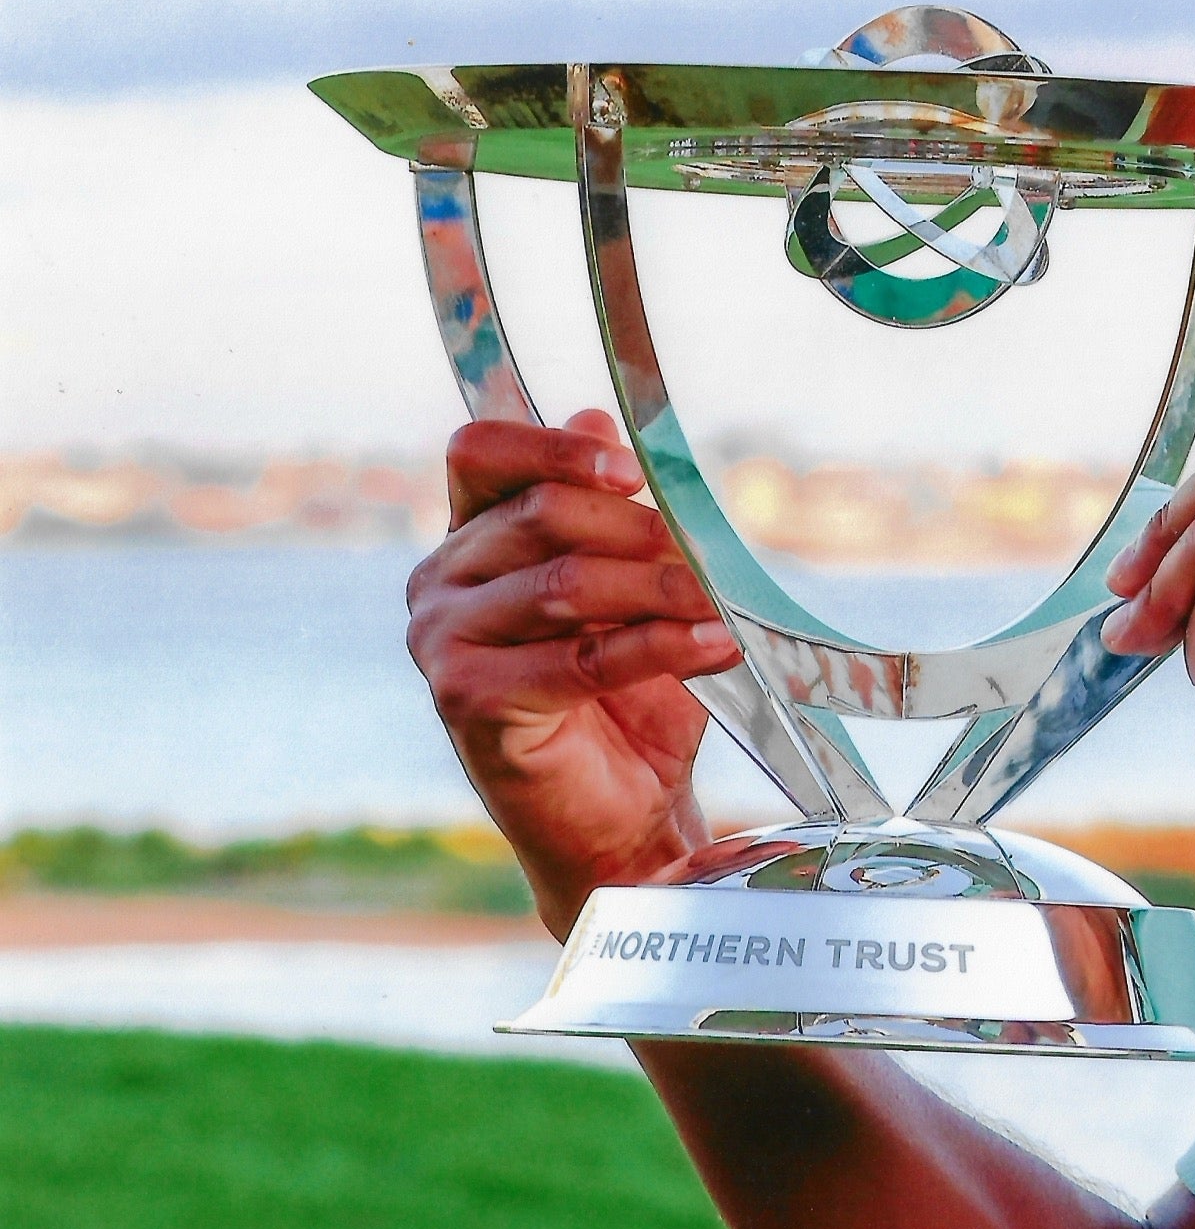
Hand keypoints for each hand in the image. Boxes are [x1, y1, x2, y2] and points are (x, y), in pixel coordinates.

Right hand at [402, 410, 738, 932]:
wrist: (625, 812)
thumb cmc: (630, 696)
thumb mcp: (635, 587)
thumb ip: (613, 511)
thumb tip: (594, 416)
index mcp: (470, 538)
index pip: (479, 453)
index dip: (552, 448)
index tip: (629, 470)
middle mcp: (440, 583)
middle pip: (539, 513)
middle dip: (639, 532)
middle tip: (709, 560)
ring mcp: (442, 643)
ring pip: (563, 582)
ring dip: (660, 588)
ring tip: (721, 605)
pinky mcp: (468, 701)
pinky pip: (578, 657)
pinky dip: (658, 647)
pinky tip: (714, 645)